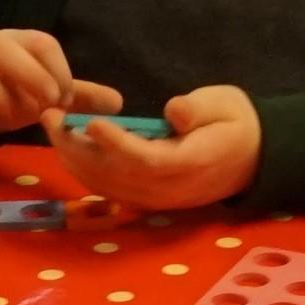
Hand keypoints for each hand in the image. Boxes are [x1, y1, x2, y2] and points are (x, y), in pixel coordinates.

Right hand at [0, 26, 99, 154]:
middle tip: (45, 107)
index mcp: (15, 42)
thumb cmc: (10, 95)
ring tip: (10, 120)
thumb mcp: (45, 94)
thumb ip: (79, 96)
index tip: (65, 99)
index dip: (58, 71)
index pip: (41, 43)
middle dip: (30, 79)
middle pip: (2, 47)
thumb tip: (118, 103)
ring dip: (3, 107)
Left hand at [54, 85, 257, 210]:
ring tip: (51, 127)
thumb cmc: (235, 123)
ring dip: (74, 158)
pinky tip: (65, 147)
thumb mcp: (224, 105)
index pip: (147, 159)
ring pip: (107, 185)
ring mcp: (156, 199)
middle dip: (79, 147)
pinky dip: (83, 171)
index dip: (117, 144)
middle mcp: (169, 188)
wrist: (252, 158)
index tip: (91, 122)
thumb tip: (174, 112)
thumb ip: (199, 109)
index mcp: (191, 163)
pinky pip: (109, 190)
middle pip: (116, 175)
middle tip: (51, 116)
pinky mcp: (146, 200)